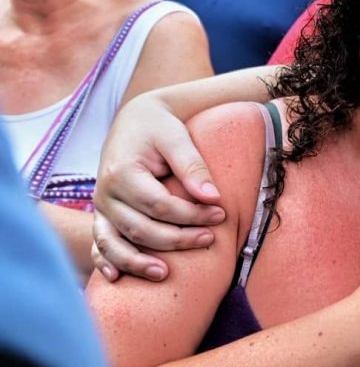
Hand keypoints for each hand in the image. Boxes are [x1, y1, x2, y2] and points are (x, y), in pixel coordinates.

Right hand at [91, 95, 225, 280]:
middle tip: (209, 239)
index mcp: (122, 172)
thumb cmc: (159, 127)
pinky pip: (99, 242)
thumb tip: (214, 198)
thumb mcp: (177, 138)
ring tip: (165, 273)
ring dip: (138, 262)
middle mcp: (105, 193)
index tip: (221, 215)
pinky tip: (116, 279)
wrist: (136, 120)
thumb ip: (193, 166)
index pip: (159, 205)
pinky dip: (105, 261)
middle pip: (140, 228)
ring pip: (115, 242)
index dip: (190, 214)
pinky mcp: (102, 214)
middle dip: (176, 239)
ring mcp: (101, 206)